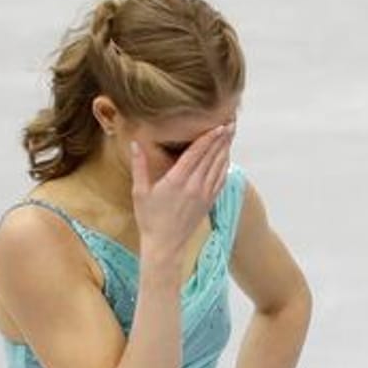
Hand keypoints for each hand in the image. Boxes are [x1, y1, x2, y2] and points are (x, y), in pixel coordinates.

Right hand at [130, 123, 233, 257]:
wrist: (165, 245)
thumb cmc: (149, 218)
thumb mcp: (139, 192)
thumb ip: (139, 166)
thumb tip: (135, 144)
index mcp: (176, 181)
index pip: (196, 154)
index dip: (208, 138)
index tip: (217, 125)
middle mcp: (194, 186)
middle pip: (211, 157)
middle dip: (221, 139)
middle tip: (231, 123)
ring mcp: (204, 194)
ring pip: (219, 166)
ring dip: (225, 149)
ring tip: (231, 134)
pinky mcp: (209, 202)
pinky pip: (220, 180)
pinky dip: (225, 165)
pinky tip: (227, 156)